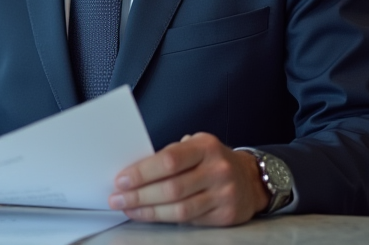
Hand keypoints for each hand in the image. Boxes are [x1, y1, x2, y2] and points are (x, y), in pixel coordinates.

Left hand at [108, 132, 268, 225]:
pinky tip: (150, 215)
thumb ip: (171, 156)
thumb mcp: (196, 147)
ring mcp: (224, 194)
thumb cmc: (212, 161)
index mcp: (206, 147)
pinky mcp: (225, 215)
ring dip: (148, 211)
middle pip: (172, 188)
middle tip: (117, 198)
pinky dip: (165, 219)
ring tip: (128, 209)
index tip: (121, 180)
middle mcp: (217, 170)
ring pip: (179, 209)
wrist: (251, 179)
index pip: (169, 160)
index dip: (143, 172)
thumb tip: (133, 172)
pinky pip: (190, 220)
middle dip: (139, 195)